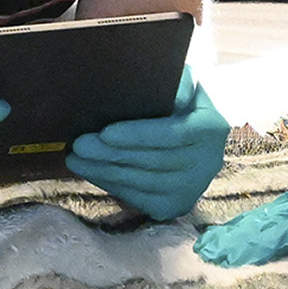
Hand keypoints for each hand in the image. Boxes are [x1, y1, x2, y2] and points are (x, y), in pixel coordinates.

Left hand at [67, 68, 228, 219]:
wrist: (189, 137)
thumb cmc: (177, 101)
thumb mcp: (182, 84)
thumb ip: (176, 84)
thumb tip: (171, 95)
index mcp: (212, 127)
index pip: (174, 134)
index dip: (139, 135)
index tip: (105, 132)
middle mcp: (209, 162)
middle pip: (155, 162)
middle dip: (113, 155)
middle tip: (79, 145)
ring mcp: (193, 188)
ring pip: (144, 183)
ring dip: (105, 172)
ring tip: (76, 159)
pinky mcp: (176, 205)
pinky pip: (140, 199)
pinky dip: (111, 186)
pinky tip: (91, 172)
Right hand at [193, 157, 287, 267]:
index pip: (283, 233)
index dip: (254, 246)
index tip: (227, 258)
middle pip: (267, 222)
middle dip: (235, 239)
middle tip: (205, 253)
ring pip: (267, 216)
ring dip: (239, 230)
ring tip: (211, 244)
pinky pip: (276, 213)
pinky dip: (254, 223)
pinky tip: (239, 231)